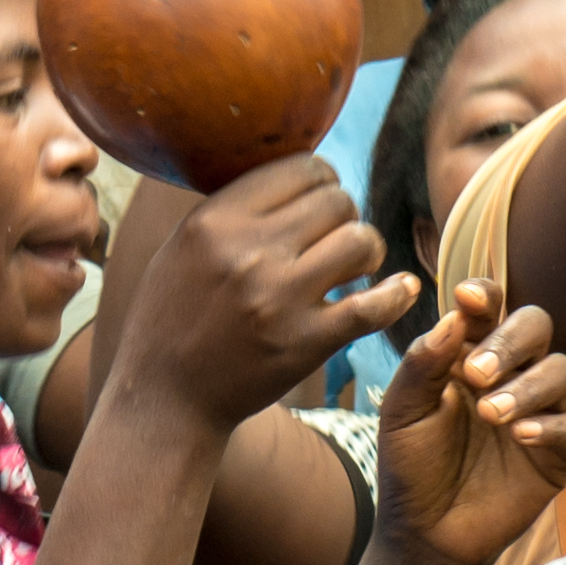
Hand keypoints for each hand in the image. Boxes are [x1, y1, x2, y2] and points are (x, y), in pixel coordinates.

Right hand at [108, 155, 406, 432]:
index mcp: (214, 220)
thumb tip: (296, 172)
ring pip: (361, 240)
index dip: (322, 181)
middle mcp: (248, 252)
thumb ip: (231, 209)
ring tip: (353, 268)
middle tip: (333, 242)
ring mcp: (279, 298)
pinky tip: (400, 291)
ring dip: (366, 252)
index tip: (318, 205)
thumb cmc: (171, 318)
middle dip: (344, 217)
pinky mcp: (305, 343)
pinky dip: (395, 296)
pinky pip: (372, 306)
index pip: (302, 166)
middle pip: (337, 200)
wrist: (165, 397)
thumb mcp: (182, 246)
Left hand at [370, 284, 565, 564]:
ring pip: (563, 370)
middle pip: (536, 326)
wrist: (425, 532)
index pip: (490, 309)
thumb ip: (422, 364)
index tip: (468, 299)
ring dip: (528, 386)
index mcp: (470, 354)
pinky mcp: (562, 451)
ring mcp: (542, 409)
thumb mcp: (402, 413)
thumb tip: (452, 318)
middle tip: (475, 375)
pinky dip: (554, 425)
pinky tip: (521, 436)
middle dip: (510, 341)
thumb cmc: (411, 467)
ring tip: (491, 415)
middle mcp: (512, 373)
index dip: (486, 296)